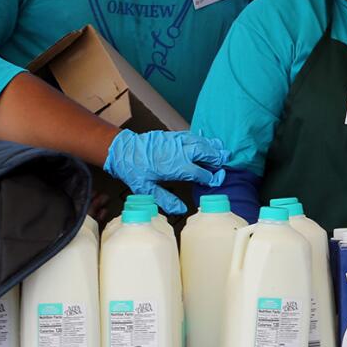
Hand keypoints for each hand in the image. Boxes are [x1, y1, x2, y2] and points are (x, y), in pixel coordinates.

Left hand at [104, 130, 228, 214]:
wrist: (123, 150)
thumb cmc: (134, 170)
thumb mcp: (147, 189)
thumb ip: (166, 200)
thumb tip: (181, 210)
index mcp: (176, 167)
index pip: (201, 173)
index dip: (211, 178)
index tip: (215, 181)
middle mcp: (180, 152)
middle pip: (206, 154)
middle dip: (217, 159)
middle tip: (224, 163)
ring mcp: (177, 142)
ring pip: (201, 143)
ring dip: (212, 147)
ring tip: (222, 151)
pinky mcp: (173, 136)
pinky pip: (193, 136)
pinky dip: (203, 139)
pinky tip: (207, 142)